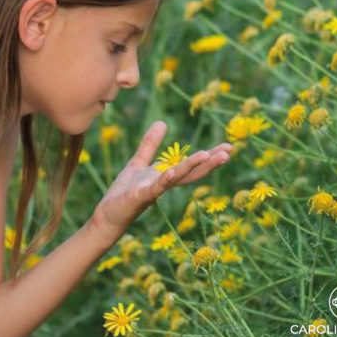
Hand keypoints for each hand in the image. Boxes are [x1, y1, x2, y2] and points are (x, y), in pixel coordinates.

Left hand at [89, 120, 232, 241]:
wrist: (108, 214)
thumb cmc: (123, 192)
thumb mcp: (138, 163)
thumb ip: (150, 145)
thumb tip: (162, 122)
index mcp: (165, 176)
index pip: (192, 165)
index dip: (210, 156)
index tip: (228, 147)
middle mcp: (164, 184)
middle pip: (191, 172)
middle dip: (210, 162)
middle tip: (229, 151)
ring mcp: (154, 191)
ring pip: (176, 178)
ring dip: (192, 167)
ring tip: (208, 155)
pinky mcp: (140, 197)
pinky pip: (154, 188)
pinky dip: (164, 181)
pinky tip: (172, 172)